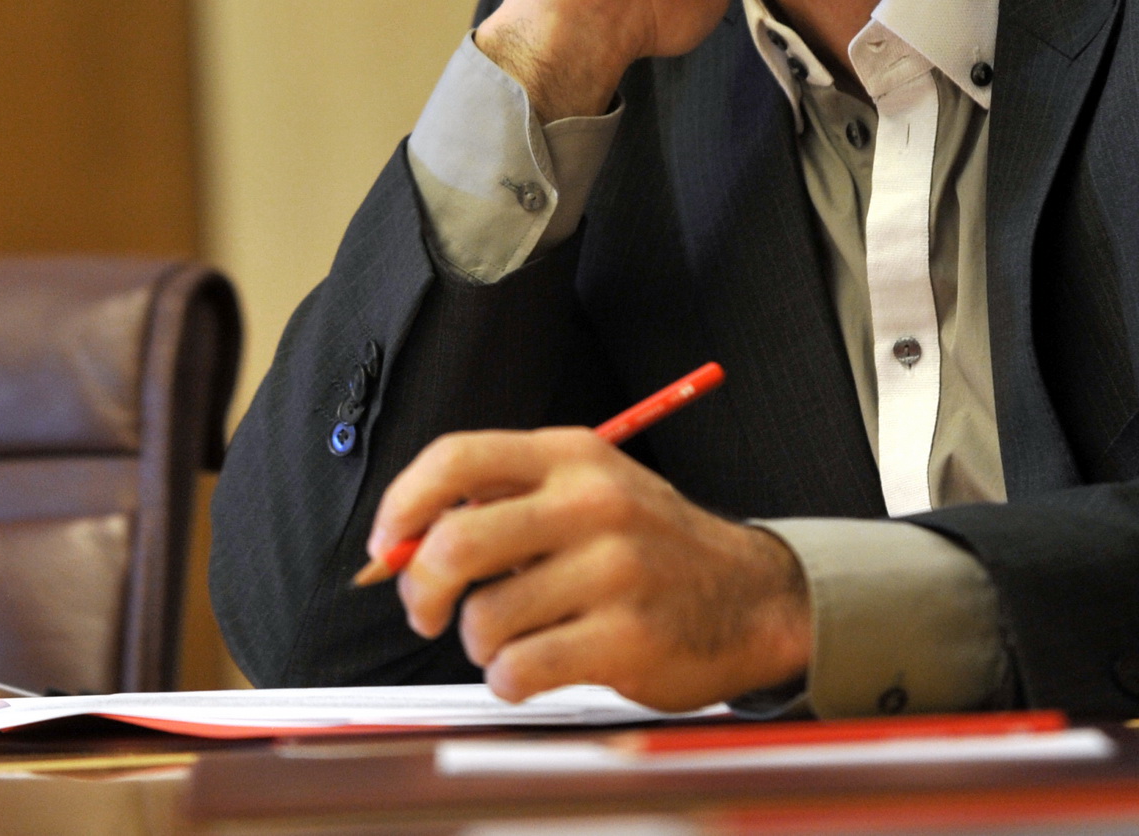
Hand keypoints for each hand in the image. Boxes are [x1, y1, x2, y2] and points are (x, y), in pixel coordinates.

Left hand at [364, 427, 812, 711]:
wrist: (753, 597)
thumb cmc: (650, 547)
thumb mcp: (588, 489)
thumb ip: (505, 501)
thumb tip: (401, 543)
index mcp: (572, 455)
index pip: (456, 459)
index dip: (401, 504)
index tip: (385, 547)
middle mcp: (591, 503)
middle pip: (456, 542)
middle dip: (422, 589)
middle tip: (429, 611)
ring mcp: (612, 571)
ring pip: (484, 619)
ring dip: (478, 644)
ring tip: (510, 640)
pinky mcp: (627, 638)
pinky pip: (520, 670)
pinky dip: (507, 681)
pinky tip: (530, 671)